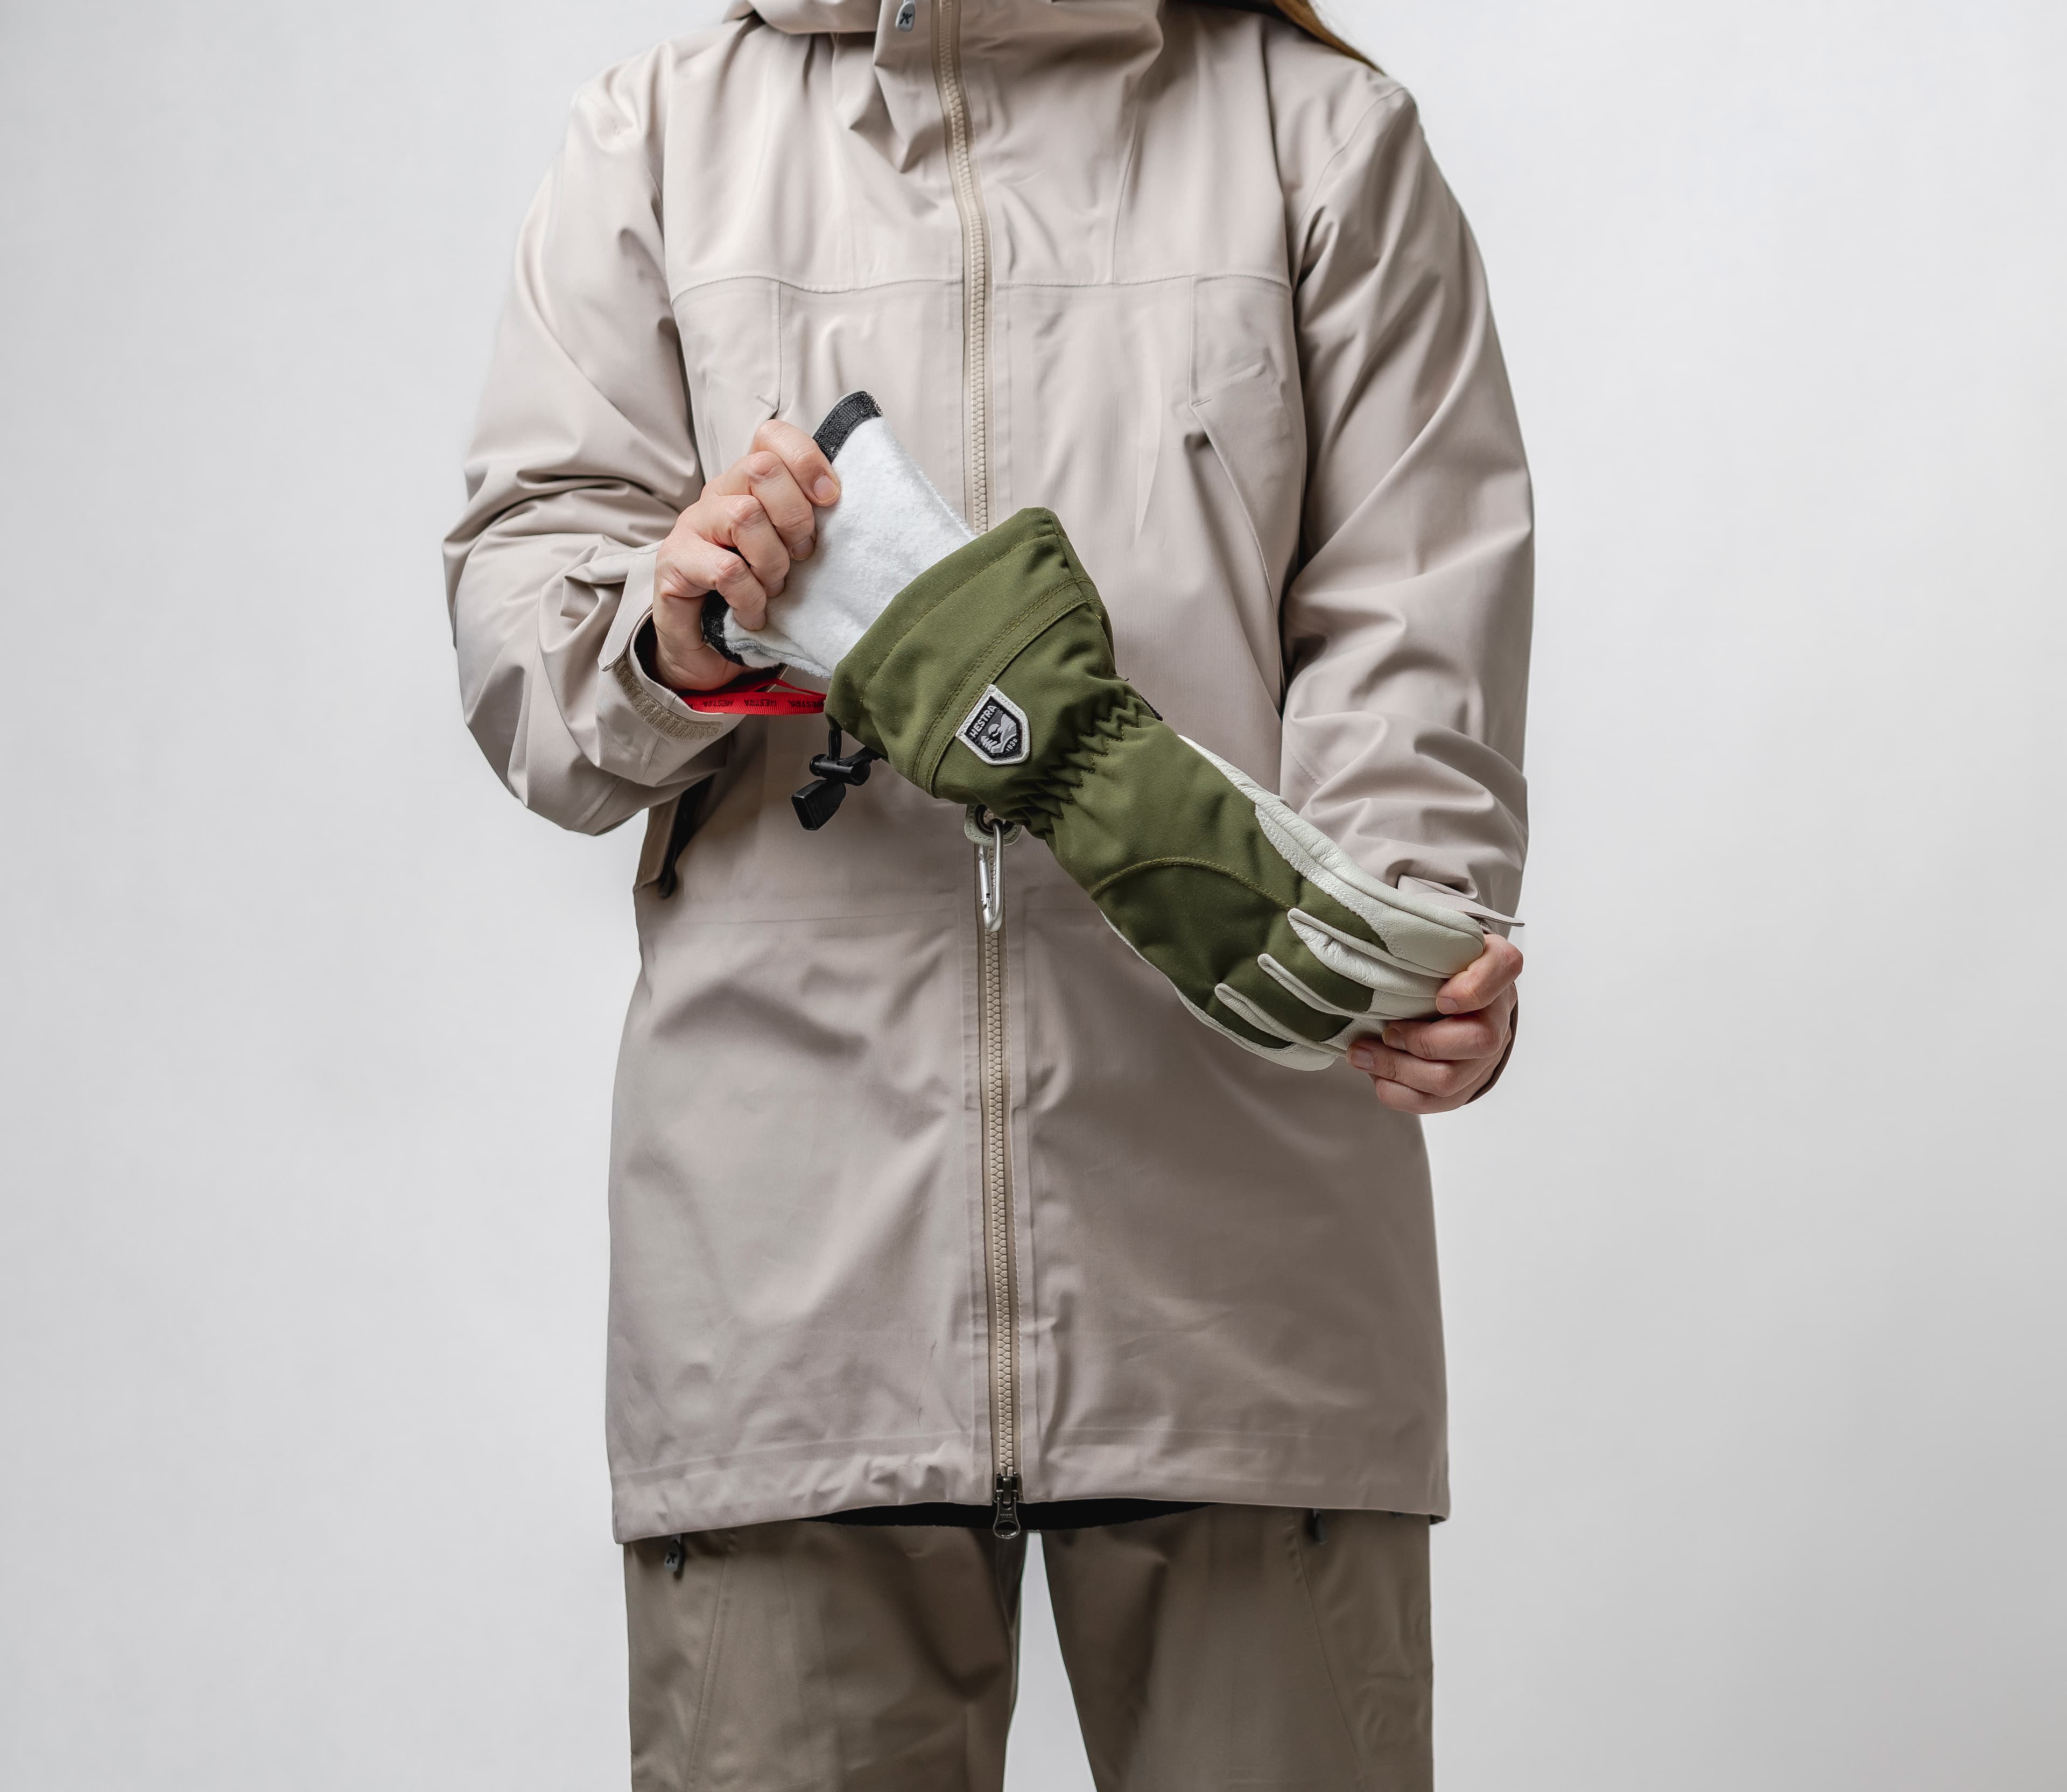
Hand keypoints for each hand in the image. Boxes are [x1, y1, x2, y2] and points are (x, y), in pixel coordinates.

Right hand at [649, 420, 840, 690]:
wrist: (706, 652)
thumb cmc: (757, 597)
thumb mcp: (792, 555)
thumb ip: (811, 524)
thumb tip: (855, 507)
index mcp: (748, 485)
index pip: (772, 437)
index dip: (806, 460)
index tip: (831, 499)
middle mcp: (717, 495)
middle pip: (761, 468)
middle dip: (795, 518)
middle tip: (801, 557)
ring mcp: (692, 525)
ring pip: (745, 516)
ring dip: (771, 563)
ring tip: (773, 590)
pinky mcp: (673, 562)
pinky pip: (727, 570)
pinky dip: (750, 598)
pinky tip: (752, 614)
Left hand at [1348, 934, 1521, 1112]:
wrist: (1453, 997)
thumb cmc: (1440, 966)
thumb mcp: (1436, 940)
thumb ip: (1423, 939)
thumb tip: (1376, 950)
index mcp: (1496, 967)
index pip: (1503, 969)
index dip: (1474, 989)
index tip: (1441, 998)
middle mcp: (1500, 1015)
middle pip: (1478, 1041)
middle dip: (1421, 1041)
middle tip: (1386, 1031)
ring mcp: (1486, 1056)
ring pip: (1449, 1079)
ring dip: (1397, 1069)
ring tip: (1362, 1054)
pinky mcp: (1465, 1086)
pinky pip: (1434, 1103)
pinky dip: (1397, 1092)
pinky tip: (1376, 1075)